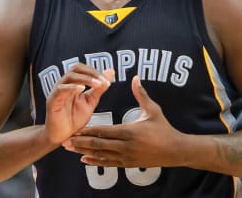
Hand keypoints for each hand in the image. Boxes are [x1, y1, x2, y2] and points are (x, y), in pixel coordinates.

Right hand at [45, 64, 113, 144]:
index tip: (106, 80)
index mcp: (73, 83)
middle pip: (75, 68)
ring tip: (96, 84)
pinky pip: (60, 90)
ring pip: (69, 77)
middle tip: (102, 80)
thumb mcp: (91, 102)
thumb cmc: (74, 119)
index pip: (83, 69)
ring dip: (85, 79)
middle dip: (91, 72)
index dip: (95, 72)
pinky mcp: (52, 101)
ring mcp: (57, 92)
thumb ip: (99, 88)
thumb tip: (110, 72)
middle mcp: (64, 85)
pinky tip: (81, 89)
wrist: (64, 136)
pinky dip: (71, 87)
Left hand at [63, 75, 184, 167]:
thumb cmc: (164, 128)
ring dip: (84, 152)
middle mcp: (125, 146)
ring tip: (70, 149)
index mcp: (129, 131)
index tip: (75, 128)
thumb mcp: (153, 110)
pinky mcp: (128, 164)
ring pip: (100, 155)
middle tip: (66, 140)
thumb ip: (141, 94)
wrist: (175, 150)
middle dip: (81, 142)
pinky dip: (95, 161)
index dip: (88, 131)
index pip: (103, 131)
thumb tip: (135, 77)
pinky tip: (84, 160)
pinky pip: (108, 163)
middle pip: (98, 144)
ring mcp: (126, 157)